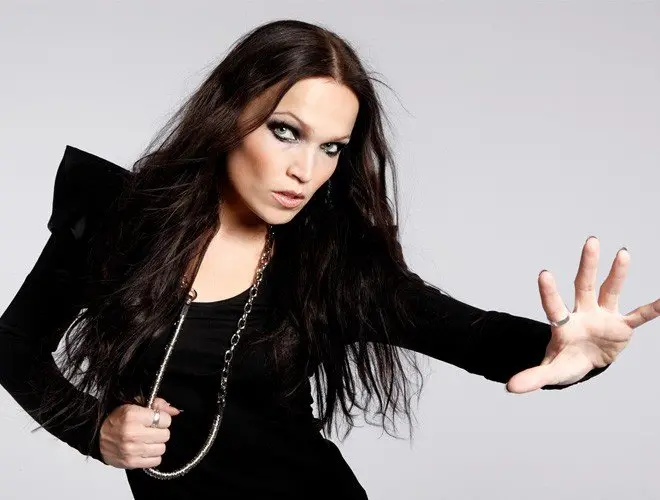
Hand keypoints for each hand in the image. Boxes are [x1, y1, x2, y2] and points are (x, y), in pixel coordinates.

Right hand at [99, 396, 181, 467]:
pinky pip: (156, 461)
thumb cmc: (116, 420)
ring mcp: (132, 450)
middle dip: (160, 431)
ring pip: (162, 448)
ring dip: (156, 444)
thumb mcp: (134, 405)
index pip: (165, 419)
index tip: (155, 419)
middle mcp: (132, 433)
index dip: (162, 418)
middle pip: (165, 435)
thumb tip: (175, 410)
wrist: (97, 437)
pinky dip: (152, 456)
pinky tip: (144, 449)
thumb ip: (157, 405)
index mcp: (133, 415)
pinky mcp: (131, 462)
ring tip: (146, 440)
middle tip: (150, 430)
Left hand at [506, 236, 658, 392]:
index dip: (549, 292)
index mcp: (563, 324)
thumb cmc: (564, 362)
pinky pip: (638, 316)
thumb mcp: (550, 371)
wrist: (584, 363)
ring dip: (617, 273)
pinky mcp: (621, 326)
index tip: (544, 274)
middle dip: (587, 265)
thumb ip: (532, 377)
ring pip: (610, 291)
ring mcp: (603, 317)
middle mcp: (582, 313)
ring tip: (622, 252)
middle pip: (584, 286)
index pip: (554, 306)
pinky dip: (652, 309)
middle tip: (590, 241)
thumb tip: (510, 388)